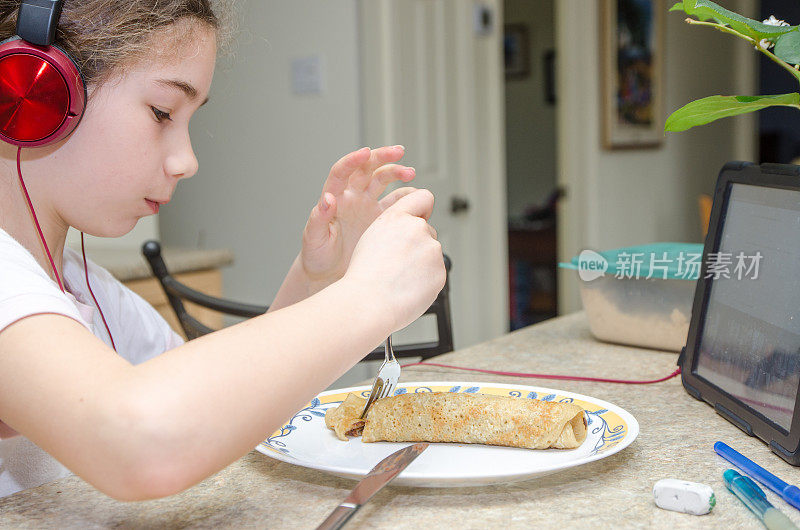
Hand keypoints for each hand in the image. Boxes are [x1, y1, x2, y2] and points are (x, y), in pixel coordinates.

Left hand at [299, 146, 416, 291]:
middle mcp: (352, 197)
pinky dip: (406, 196)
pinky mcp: (381, 218)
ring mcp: (367, 206)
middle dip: (382, 156)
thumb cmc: (317, 256)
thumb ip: (319, 219)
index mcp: (334, 198)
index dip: (353, 160)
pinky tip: (416, 196)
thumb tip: (327, 199)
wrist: (330, 274)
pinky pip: (396, 202)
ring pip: (383, 180)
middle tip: (399, 152)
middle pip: (367, 168)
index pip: (342, 172)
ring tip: (411, 173)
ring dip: (397, 172)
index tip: (366, 152)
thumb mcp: (313, 239)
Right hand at [343, 189, 445, 331]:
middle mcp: (416, 228)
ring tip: (399, 277)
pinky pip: (435, 272)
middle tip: (398, 261)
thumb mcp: (372, 237)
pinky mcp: (440, 270)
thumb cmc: (364, 275)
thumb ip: (395, 228)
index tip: (422, 216)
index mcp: (396, 217)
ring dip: (421, 263)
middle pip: (427, 230)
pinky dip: (425, 279)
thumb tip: (410, 229)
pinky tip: (408, 286)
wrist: (368, 302)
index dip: (423, 208)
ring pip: (431, 253)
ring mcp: (431, 249)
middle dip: (417, 243)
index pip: (423, 197)